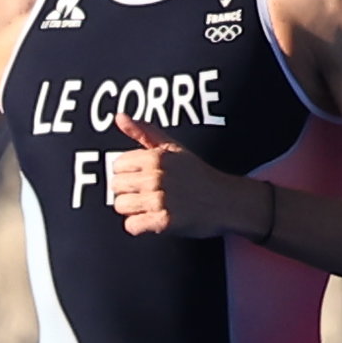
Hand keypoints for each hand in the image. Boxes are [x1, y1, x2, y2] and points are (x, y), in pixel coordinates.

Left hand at [104, 117, 249, 240]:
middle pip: (116, 186)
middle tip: (147, 194)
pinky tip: (154, 219)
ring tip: (151, 206)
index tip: (141, 178)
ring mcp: (160, 200)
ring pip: (121, 206)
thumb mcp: (174, 148)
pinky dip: (140, 226)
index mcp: (156, 157)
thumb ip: (145, 132)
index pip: (117, 165)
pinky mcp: (164, 222)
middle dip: (128, 191)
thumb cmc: (197, 175)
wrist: (226, 201)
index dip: (127, 173)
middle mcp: (156, 177)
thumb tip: (119, 116)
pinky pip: (131, 226)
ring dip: (133, 209)